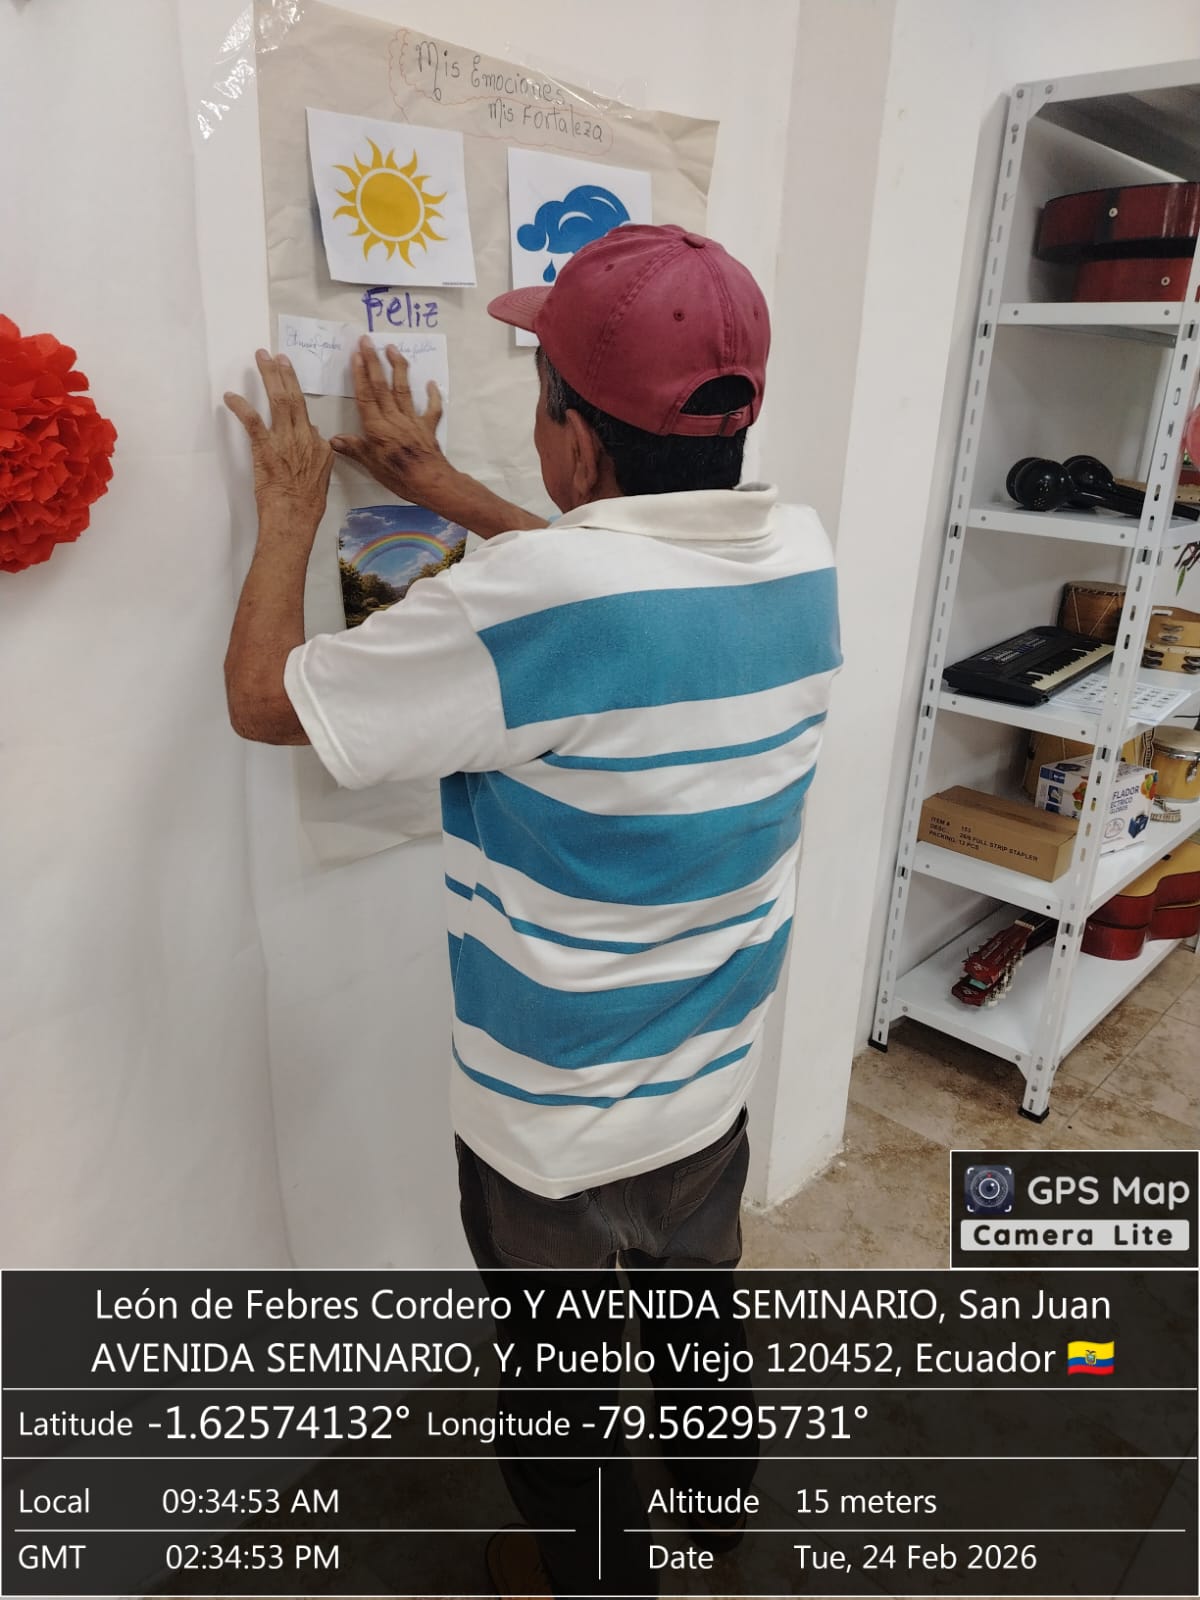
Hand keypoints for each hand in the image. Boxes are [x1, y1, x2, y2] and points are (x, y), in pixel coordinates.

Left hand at [225, 350, 332, 524]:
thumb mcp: (322, 479)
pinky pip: (252, 421)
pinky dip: (241, 406)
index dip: (297, 400)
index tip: (289, 385)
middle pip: (296, 398)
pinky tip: (230, 396)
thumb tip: (314, 441)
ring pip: (279, 400)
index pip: (307, 417)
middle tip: (277, 356)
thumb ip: (318, 457)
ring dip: (269, 376)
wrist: (294, 519)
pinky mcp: (266, 448)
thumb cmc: (306, 506)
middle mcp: (304, 437)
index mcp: (319, 446)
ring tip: (262, 358)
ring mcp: (285, 441)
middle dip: (285, 373)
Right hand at [332, 338, 452, 507]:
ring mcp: (412, 420)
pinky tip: (431, 383)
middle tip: (367, 341)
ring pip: (403, 390)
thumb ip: (354, 449)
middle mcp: (394, 418)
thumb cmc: (399, 477)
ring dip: (397, 367)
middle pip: (382, 386)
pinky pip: (432, 408)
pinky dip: (432, 395)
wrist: (431, 483)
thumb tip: (334, 439)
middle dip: (374, 362)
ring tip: (392, 348)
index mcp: (377, 428)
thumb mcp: (372, 466)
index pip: (366, 396)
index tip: (356, 355)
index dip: (360, 375)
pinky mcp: (428, 427)